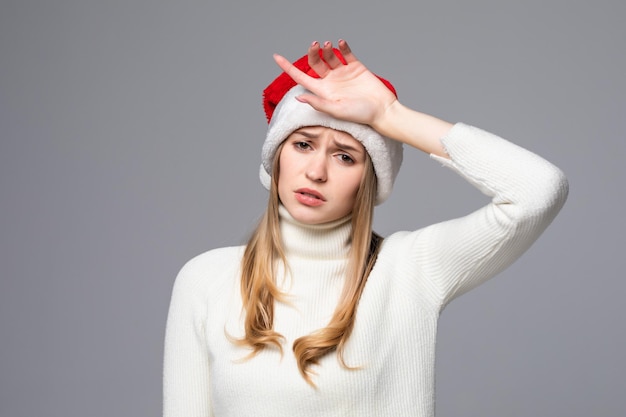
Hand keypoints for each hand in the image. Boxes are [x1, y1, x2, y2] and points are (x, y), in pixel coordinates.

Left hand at [273, 40, 397, 128]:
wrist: (382, 110)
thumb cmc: (360, 115)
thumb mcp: (336, 110)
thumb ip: (318, 103)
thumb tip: (299, 96)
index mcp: (323, 91)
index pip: (301, 77)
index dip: (288, 67)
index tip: (276, 57)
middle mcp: (331, 81)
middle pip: (315, 63)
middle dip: (312, 52)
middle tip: (315, 45)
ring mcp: (343, 73)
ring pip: (329, 56)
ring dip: (326, 48)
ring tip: (328, 45)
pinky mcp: (356, 67)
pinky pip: (346, 53)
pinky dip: (342, 46)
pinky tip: (340, 43)